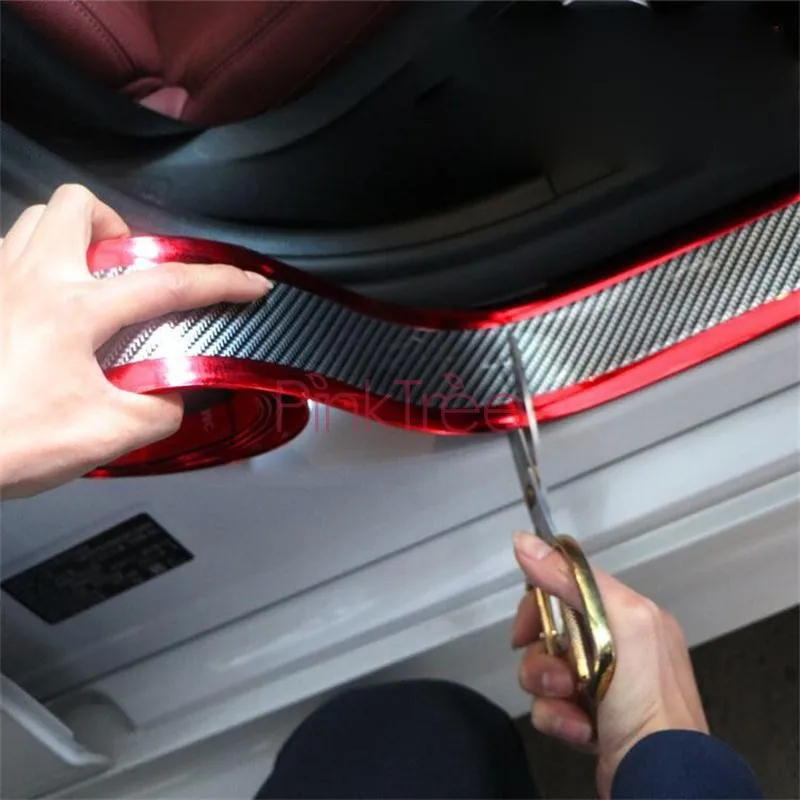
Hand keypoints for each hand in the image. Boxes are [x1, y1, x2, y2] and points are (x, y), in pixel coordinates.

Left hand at [0, 184, 271, 497]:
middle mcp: (30, 281)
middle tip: (133, 272)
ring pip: (39, 220)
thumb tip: (170, 394)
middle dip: (121, 232)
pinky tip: (51, 308)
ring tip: (95, 281)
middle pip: (81, 208)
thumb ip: (157, 410)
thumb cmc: (3, 443)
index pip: (166, 284)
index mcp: (73, 311)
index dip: (221, 282)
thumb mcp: (106, 438)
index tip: (249, 284)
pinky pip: (12, 253)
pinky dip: (42, 264)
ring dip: (78, 240)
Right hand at [512, 532, 708, 798]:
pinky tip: (578, 729)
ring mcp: (601, 683)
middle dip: (542, 654)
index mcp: (630, 615)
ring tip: (570, 704)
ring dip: (546, 688)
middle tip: (556, 673)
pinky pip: (550, 704)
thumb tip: (526, 542)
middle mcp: (617, 646)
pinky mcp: (589, 716)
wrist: (660, 777)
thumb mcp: (618, 624)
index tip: (528, 624)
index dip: (541, 601)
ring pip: (544, 668)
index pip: (570, 585)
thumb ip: (572, 581)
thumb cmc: (651, 703)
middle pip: (549, 630)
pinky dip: (556, 717)